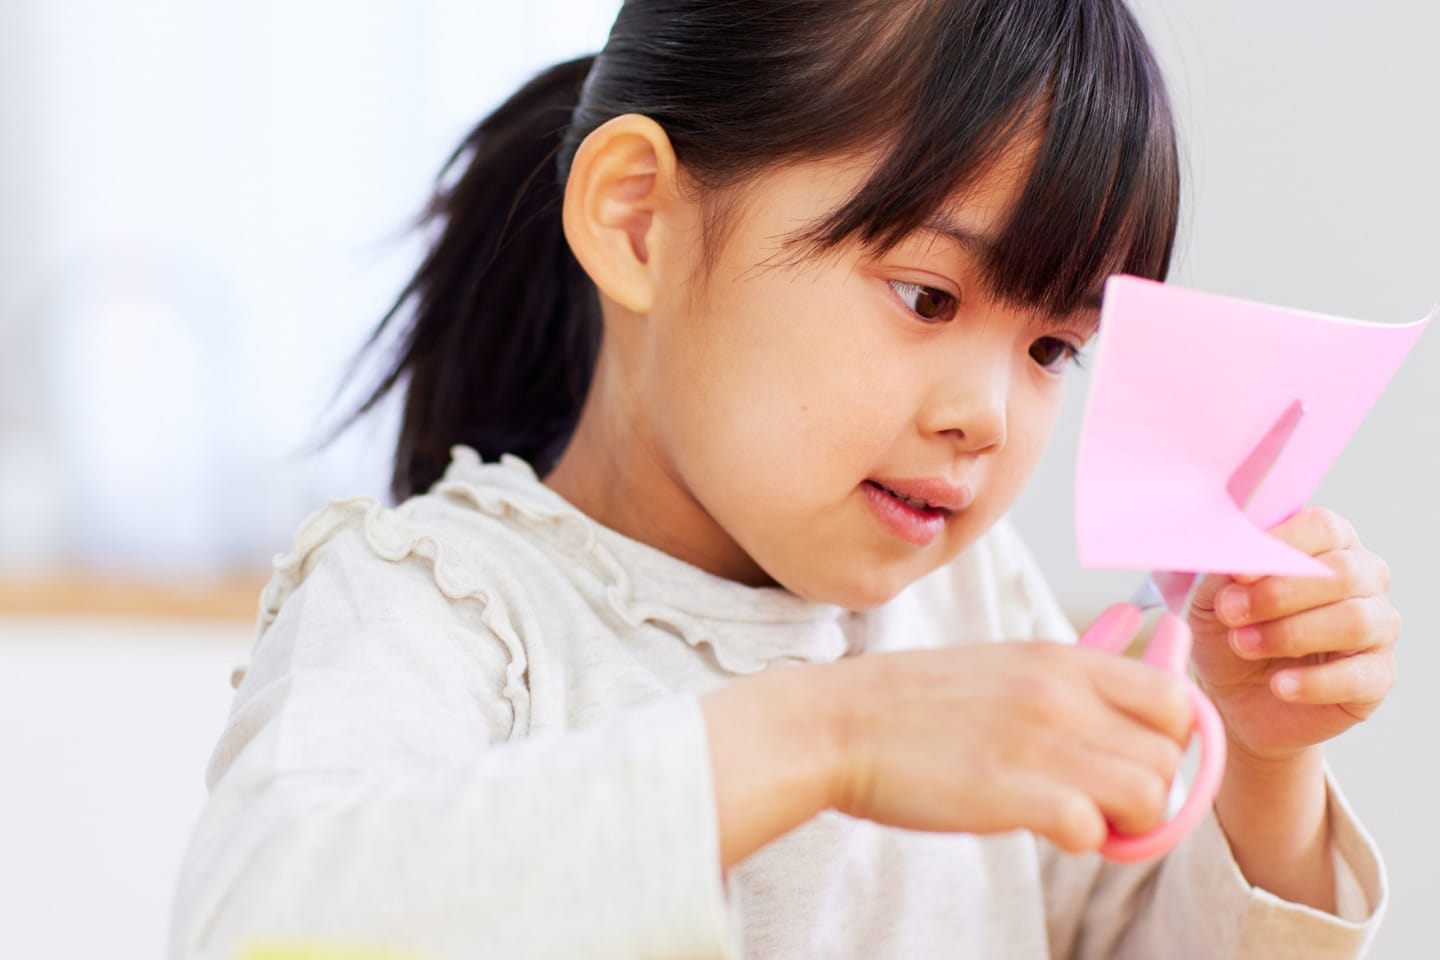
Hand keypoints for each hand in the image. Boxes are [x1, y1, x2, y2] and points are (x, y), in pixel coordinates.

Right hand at [822, 642, 1192, 852]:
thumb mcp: (1001, 668)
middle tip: (1100, 801)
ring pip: (1149, 795)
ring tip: (1076, 817)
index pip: (1176, 698)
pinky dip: (1079, 840)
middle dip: (1147, 789)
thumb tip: (1124, 733)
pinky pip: (1093, 830)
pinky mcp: (1011, 793)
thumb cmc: (914, 706)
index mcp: (1059, 659)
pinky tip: (1041, 826)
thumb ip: (1065, 691)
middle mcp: (1060, 693)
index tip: (1132, 760)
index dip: (1168, 740)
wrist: (837, 724)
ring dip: (1124, 822)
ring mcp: (1038, 741)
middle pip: (1169, 755)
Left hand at [1187, 506, 1398, 763]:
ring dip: (1289, 634)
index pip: (1323, 527)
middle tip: (1229, 612)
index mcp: (1328, 544)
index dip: (1282, 545)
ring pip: (1354, 621)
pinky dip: (1313, 682)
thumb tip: (1237, 555)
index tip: (1238, 572)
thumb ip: (1226, 569)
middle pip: (1341, 572)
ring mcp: (1378, 627)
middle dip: (1278, 593)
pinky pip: (1359, 676)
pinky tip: (1279, 685)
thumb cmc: (1229, 628)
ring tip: (1243, 645)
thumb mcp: (1213, 594)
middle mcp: (1364, 579)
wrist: (1233, 695)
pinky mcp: (1378, 676)